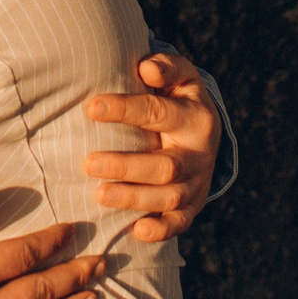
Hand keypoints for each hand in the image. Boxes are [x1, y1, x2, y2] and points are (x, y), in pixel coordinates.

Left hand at [83, 51, 219, 243]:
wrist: (208, 132)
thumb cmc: (180, 98)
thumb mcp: (181, 75)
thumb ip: (166, 67)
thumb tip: (146, 69)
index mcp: (195, 118)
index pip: (158, 113)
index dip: (125, 110)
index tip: (92, 107)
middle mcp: (199, 154)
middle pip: (165, 166)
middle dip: (126, 166)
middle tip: (89, 163)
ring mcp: (197, 183)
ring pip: (169, 197)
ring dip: (133, 198)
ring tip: (99, 194)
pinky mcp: (192, 206)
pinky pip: (179, 223)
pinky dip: (160, 231)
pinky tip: (136, 231)